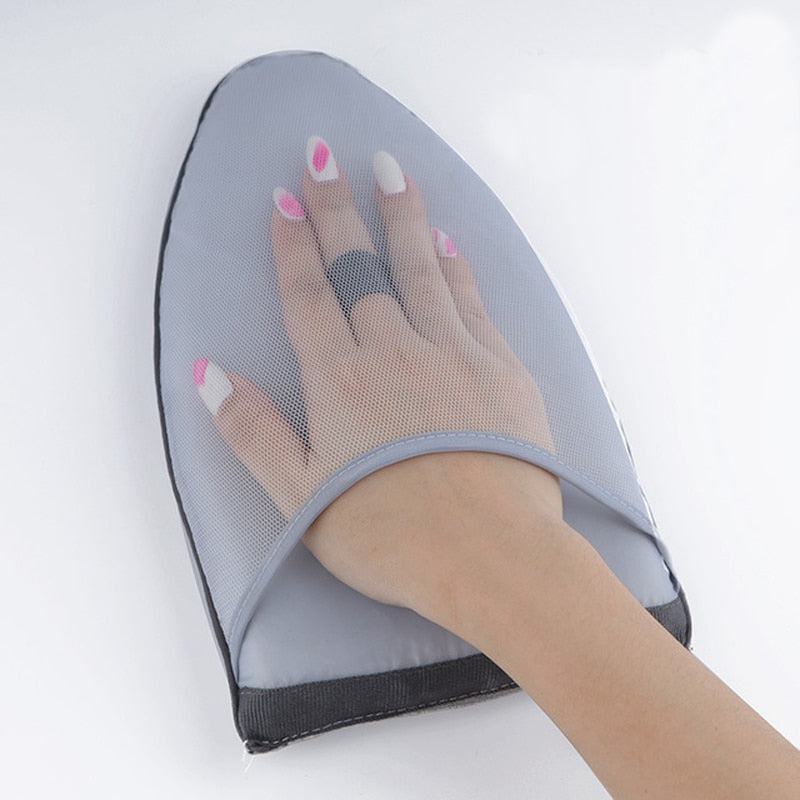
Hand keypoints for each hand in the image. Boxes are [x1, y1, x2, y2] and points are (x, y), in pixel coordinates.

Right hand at [194, 139, 559, 608]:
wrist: (488, 555)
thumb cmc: (391, 535)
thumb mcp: (298, 496)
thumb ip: (252, 431)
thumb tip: (209, 374)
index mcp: (342, 380)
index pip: (309, 294)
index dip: (293, 244)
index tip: (286, 199)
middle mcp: (395, 351)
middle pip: (360, 265)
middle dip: (338, 207)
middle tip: (325, 156)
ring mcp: (454, 355)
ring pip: (420, 267)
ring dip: (402, 214)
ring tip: (390, 169)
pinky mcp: (501, 371)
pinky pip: (472, 302)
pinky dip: (456, 267)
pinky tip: (447, 242)